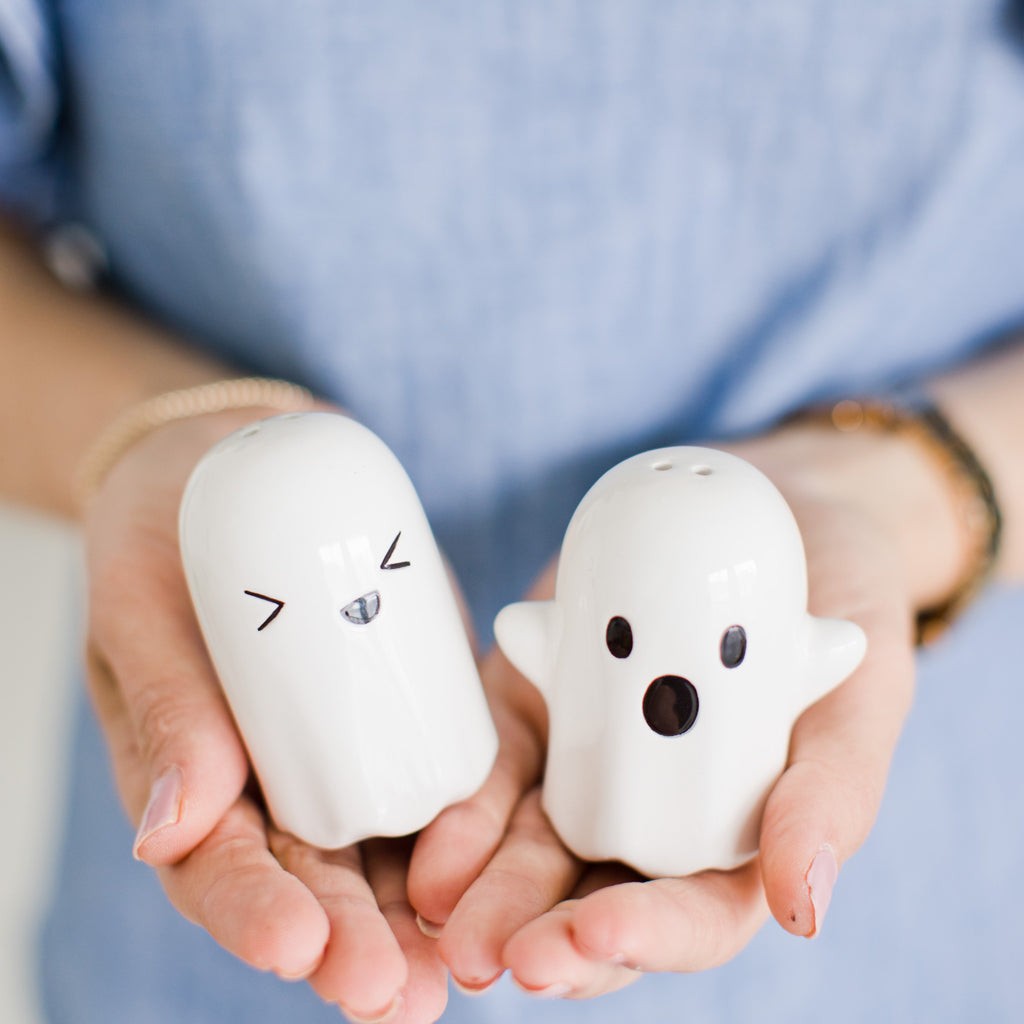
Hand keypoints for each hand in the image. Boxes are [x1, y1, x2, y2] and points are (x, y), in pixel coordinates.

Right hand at [84, 408, 446, 1023]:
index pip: (214, 867)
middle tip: (393, 997)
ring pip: (383, 849)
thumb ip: (166, 704)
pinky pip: (441, 771)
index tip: (295, 945)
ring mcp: (348, 747)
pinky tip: (502, 864)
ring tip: (451, 970)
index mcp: (193, 776)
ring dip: (417, 913)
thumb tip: (169, 830)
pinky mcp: (410, 704)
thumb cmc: (165, 537)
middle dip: (350, 943)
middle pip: (312, 882)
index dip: (251, 913)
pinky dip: (469, 823)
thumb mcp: (144, 604)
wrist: (241, 468)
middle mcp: (274, 782)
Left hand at [409, 419, 962, 996]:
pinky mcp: (537, 705)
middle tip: (495, 954)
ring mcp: (589, 762)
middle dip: (543, 934)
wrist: (769, 514)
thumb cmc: (839, 607)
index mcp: (735, 837)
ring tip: (440, 909)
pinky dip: (463, 804)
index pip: (690, 915)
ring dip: (484, 887)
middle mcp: (654, 817)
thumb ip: (833, 794)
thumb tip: (803, 909)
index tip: (593, 936)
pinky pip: (494, 762)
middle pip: (592, 898)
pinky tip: (429, 834)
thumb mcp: (857, 689)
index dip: (646, 937)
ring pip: (528, 845)